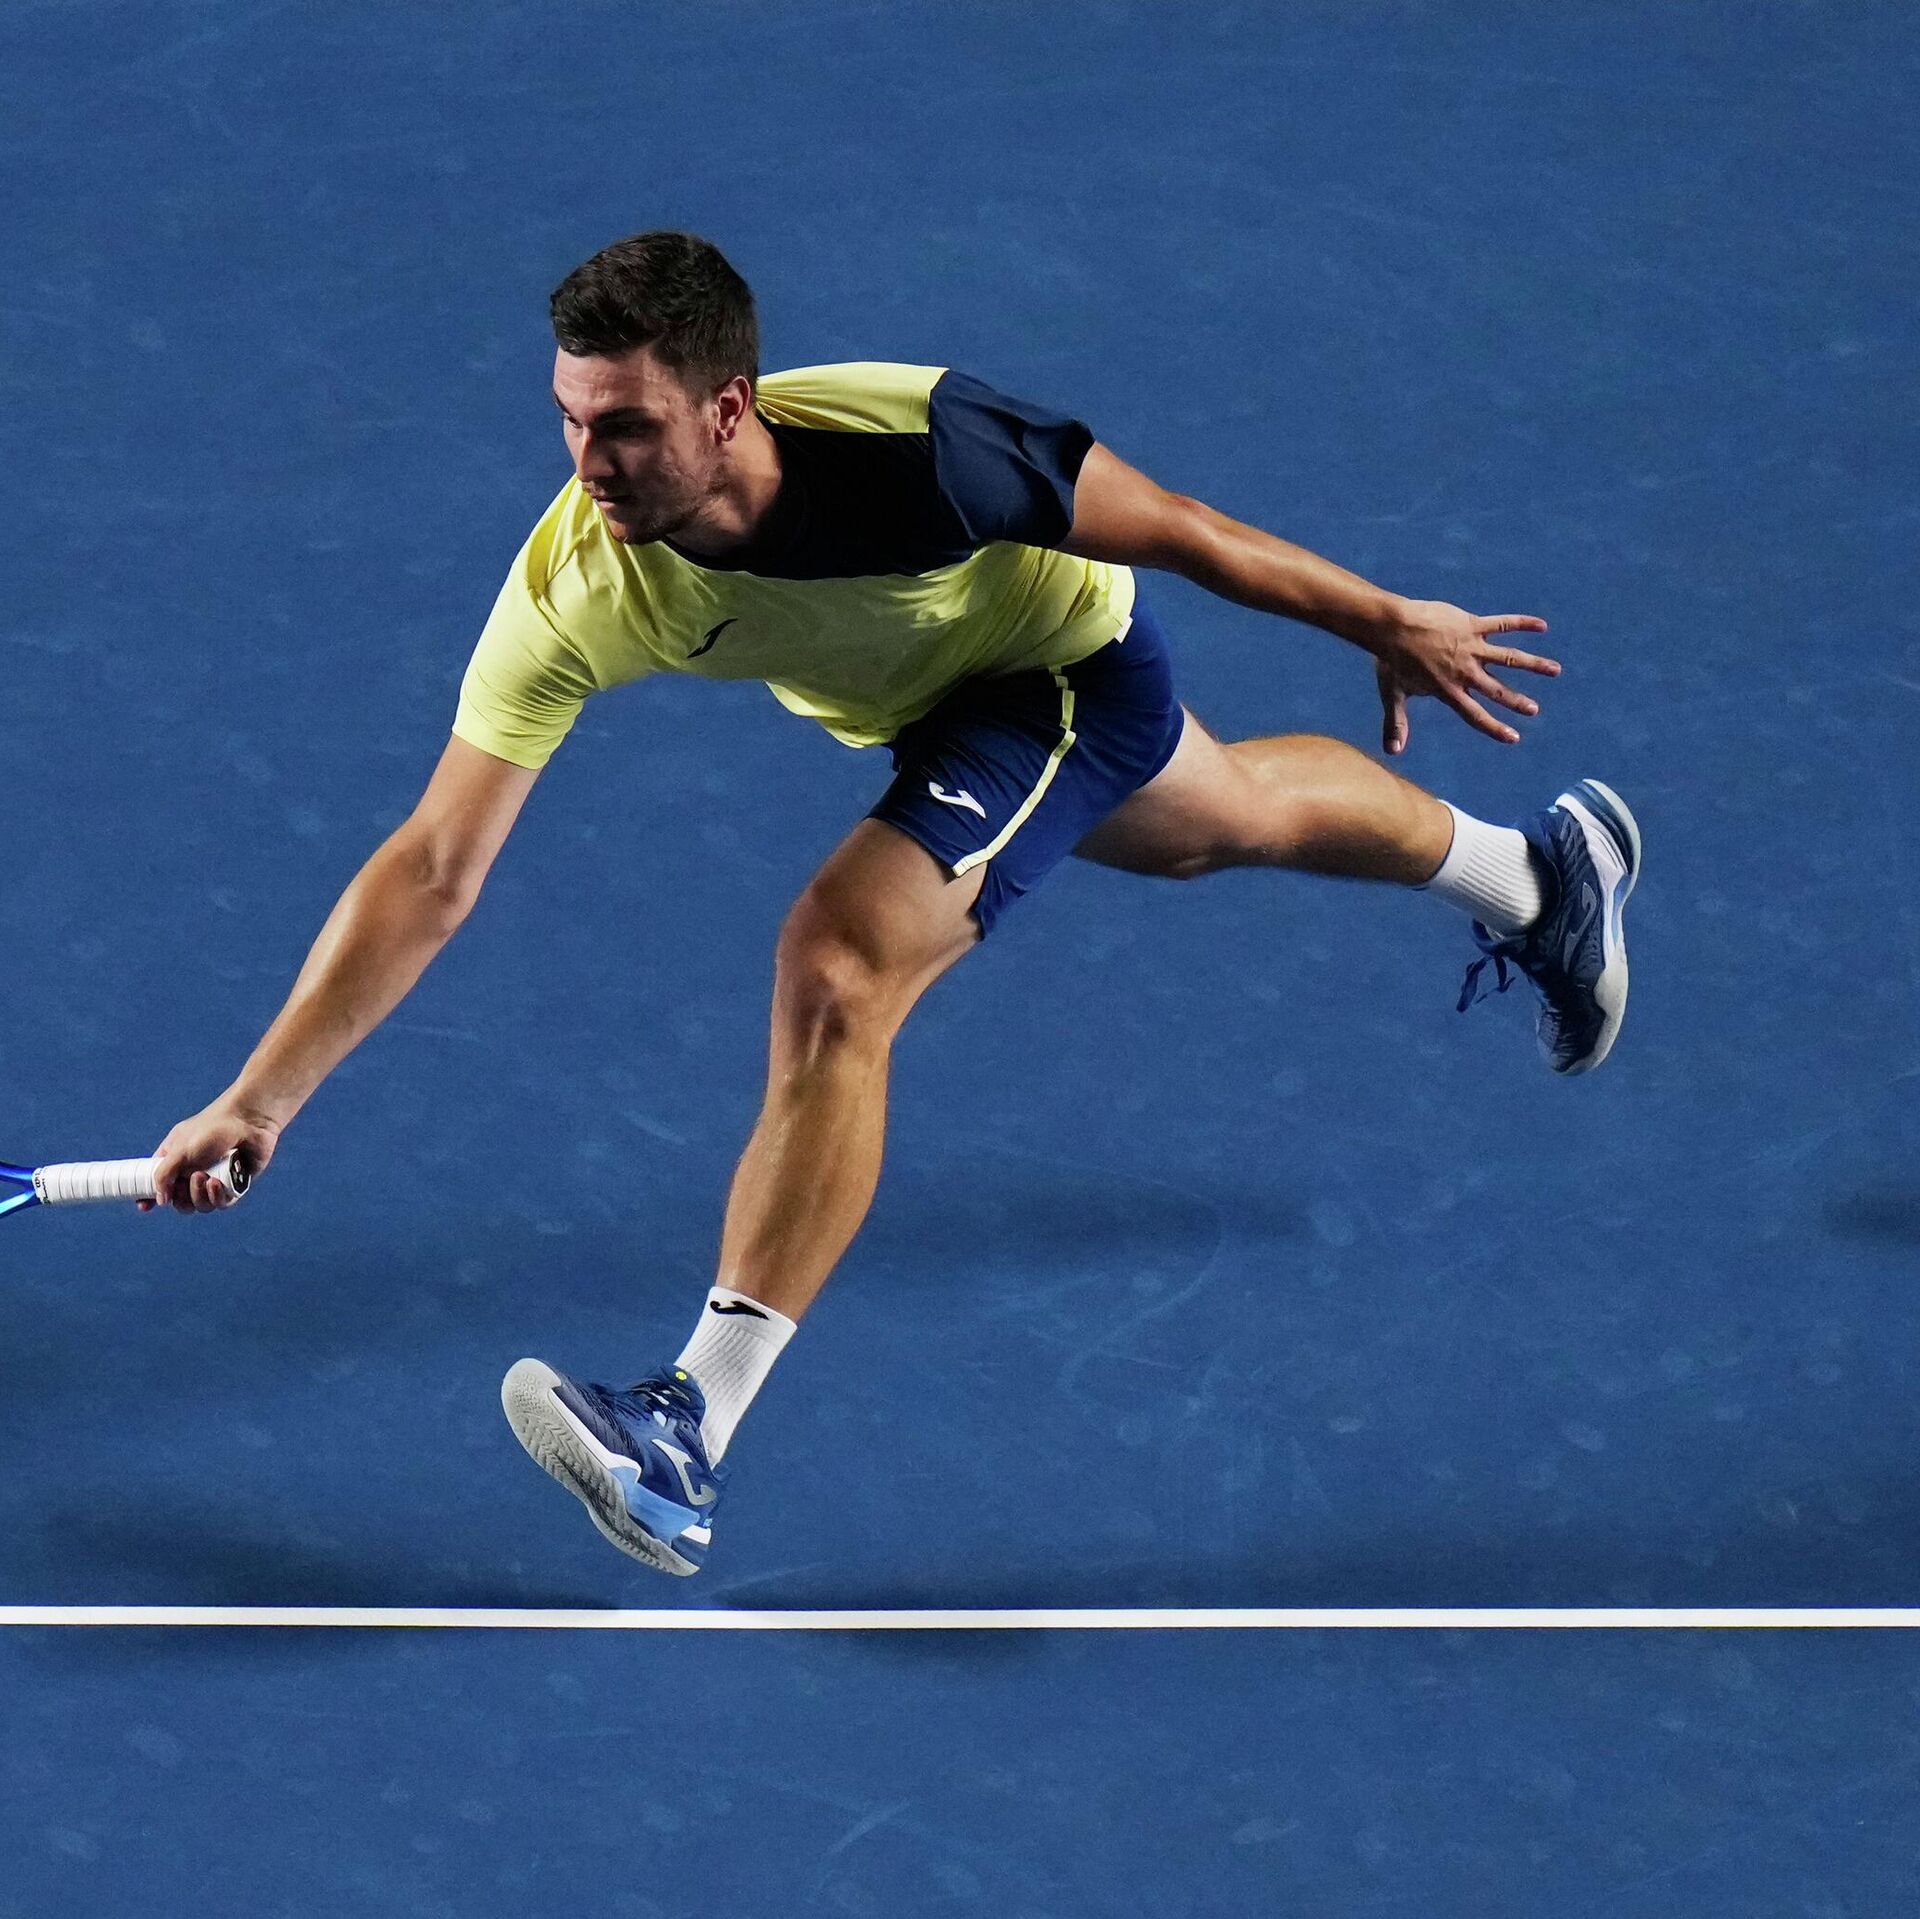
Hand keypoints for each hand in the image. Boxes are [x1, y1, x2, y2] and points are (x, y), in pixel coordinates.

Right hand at [141, 1098, 281, 1214]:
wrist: (249, 1121)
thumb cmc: (212, 1129)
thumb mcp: (179, 1150)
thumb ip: (163, 1175)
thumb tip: (159, 1200)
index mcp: (175, 1161)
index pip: (158, 1184)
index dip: (150, 1197)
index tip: (144, 1207)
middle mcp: (193, 1172)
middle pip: (180, 1202)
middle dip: (182, 1198)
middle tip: (191, 1178)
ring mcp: (215, 1179)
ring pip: (201, 1206)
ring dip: (200, 1196)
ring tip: (206, 1177)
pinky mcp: (235, 1184)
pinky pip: (221, 1204)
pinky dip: (217, 1198)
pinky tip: (218, 1183)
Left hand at [1370, 600, 1560, 753]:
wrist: (1391, 626)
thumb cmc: (1390, 660)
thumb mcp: (1393, 693)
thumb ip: (1396, 723)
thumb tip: (1392, 752)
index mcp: (1448, 690)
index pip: (1475, 715)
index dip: (1494, 727)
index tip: (1513, 737)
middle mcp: (1465, 671)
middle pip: (1497, 690)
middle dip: (1517, 701)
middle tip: (1534, 710)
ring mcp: (1471, 647)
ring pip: (1509, 657)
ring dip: (1533, 665)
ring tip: (1555, 670)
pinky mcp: (1472, 625)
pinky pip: (1502, 624)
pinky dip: (1522, 623)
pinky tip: (1541, 626)